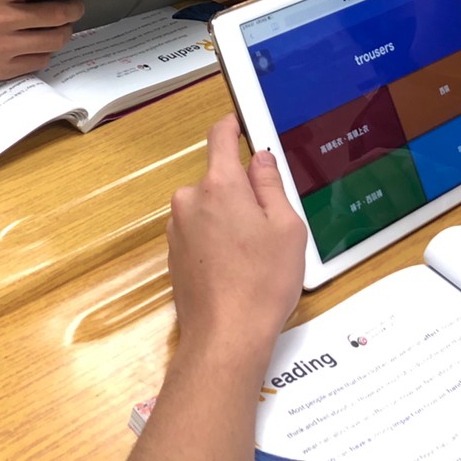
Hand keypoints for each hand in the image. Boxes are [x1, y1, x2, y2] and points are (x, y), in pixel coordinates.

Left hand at [167, 115, 306, 358]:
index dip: (232, 126)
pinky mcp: (174, 254)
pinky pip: (200, 232)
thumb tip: (260, 159)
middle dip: (243, 192)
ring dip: (230, 219)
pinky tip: (237, 268)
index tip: (240, 122)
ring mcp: (178, 228)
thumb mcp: (286, 227)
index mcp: (219, 185)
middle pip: (219, 178)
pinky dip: (217, 241)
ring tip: (256, 254)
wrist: (226, 337)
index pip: (220, 137)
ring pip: (210, 208)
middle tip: (271, 222)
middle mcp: (190, 200)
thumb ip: (271, 185)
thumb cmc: (262, 283)